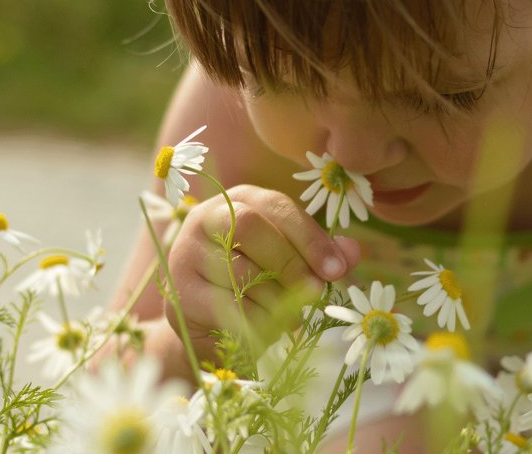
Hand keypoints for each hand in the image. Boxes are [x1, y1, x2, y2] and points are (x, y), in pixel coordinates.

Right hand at [165, 183, 361, 363]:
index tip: (337, 269)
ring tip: (290, 316)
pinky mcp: (178, 293)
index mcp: (241, 199)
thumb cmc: (258, 286)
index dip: (310, 237)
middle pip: (249, 228)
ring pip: (239, 271)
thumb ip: (321, 256)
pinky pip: (226, 308)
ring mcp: (186, 254)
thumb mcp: (293, 264)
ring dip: (275, 300)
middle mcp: (206, 218)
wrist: (209, 328)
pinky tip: (267, 331)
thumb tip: (353, 252)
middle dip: (290, 262)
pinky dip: (256, 323)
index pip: (276, 206)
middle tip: (315, 292)